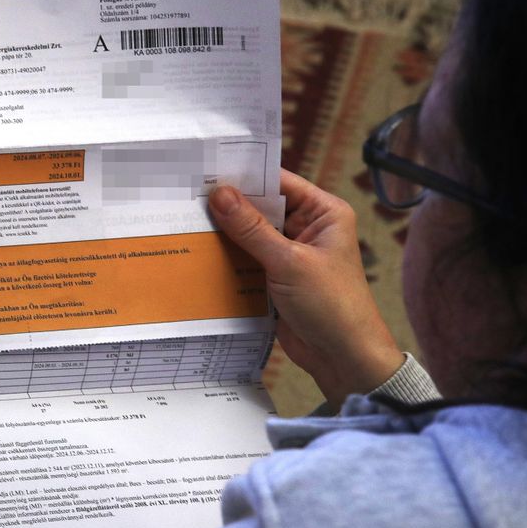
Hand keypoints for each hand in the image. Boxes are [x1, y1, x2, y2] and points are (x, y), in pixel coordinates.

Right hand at [209, 170, 403, 407]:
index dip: (245, 175)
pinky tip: (197, 251)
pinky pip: (247, 259)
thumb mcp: (288, 262)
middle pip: (261, 207)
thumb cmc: (330, 305)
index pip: (279, 182)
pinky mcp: (275, 278)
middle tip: (186, 196)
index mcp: (323, 212)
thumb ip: (251, 229)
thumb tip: (219, 194)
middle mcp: (307, 227)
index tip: (207, 169)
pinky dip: (226, 258)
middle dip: (228, 206)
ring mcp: (290, 254)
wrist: (344, 358)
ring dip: (224, 233)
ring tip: (183, 220)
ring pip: (250, 234)